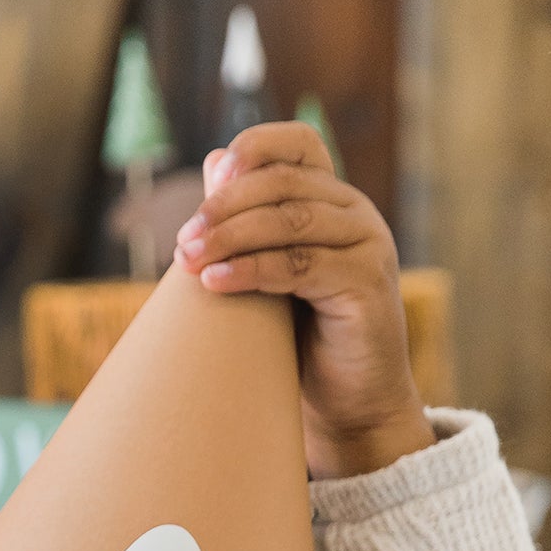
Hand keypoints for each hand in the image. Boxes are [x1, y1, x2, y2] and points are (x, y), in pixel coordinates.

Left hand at [173, 121, 433, 480]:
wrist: (350, 406)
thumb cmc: (304, 344)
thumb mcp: (270, 275)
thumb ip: (248, 225)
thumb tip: (212, 162)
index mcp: (334, 202)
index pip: (300, 144)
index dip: (257, 147)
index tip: (214, 173)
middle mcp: (356, 215)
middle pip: (284, 185)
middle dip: (224, 207)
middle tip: (182, 239)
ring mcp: (367, 246)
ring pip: (290, 222)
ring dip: (230, 237)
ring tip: (187, 260)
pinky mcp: (366, 284)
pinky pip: (300, 266)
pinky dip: (252, 271)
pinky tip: (214, 283)